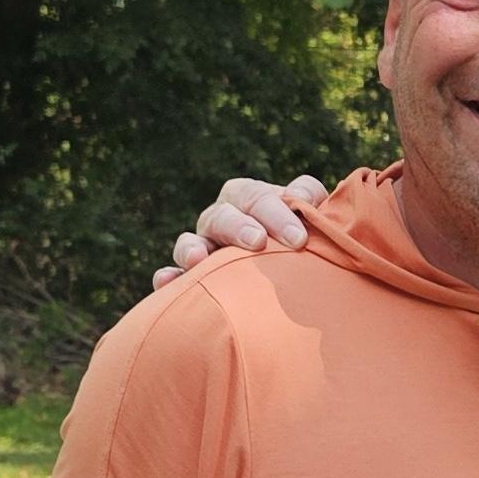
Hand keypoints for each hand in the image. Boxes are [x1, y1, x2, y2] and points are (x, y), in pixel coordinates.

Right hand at [152, 175, 327, 289]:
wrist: (297, 276)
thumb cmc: (304, 239)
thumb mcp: (312, 217)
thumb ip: (310, 199)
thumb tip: (303, 198)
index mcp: (250, 199)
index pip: (257, 196)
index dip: (276, 211)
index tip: (298, 237)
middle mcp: (222, 219)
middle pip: (224, 215)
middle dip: (240, 226)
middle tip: (259, 242)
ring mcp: (203, 247)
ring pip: (190, 241)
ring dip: (193, 248)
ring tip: (201, 258)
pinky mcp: (190, 278)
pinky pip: (173, 276)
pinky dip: (168, 277)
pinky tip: (166, 281)